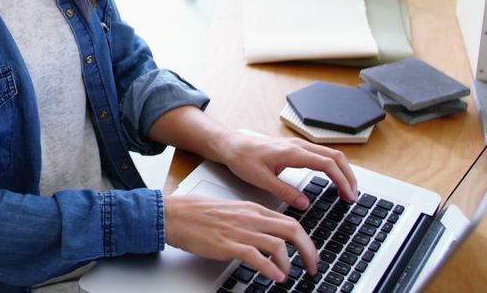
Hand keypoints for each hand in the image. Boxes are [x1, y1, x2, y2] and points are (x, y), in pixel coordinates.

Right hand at [164, 194, 315, 281]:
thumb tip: (267, 235)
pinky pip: (257, 256)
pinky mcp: (228, 244)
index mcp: (253, 209)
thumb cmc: (197, 213)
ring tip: (288, 275)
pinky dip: (270, 268)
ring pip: (279, 244)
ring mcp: (240, 231)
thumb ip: (250, 220)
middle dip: (309, 251)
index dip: (306, 240)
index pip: (291, 222)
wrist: (174, 214)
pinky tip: (275, 277)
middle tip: (313, 266)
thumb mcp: (231, 211)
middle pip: (293, 230)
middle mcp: (251, 218)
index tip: (311, 254)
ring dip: (289, 263)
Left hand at [217, 132, 357, 209]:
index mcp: (292, 153)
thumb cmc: (242, 158)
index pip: (327, 164)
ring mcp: (298, 146)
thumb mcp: (260, 179)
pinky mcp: (295, 148)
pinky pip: (322, 155)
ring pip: (330, 154)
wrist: (230, 144)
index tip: (348, 196)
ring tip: (348, 190)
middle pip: (335, 157)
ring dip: (343, 171)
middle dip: (349, 176)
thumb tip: (304, 203)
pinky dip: (334, 166)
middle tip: (353, 196)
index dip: (342, 180)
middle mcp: (298, 146)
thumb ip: (284, 191)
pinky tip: (334, 179)